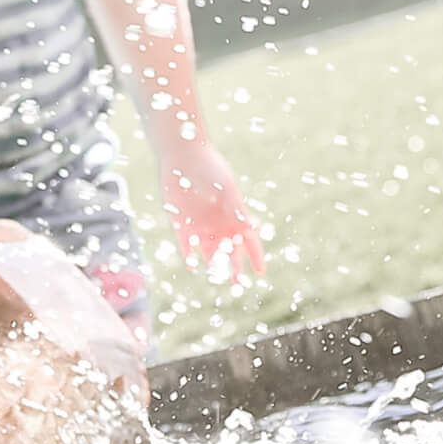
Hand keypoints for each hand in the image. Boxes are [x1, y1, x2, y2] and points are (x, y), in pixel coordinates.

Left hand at [157, 131, 266, 281]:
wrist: (183, 157)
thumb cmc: (210, 168)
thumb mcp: (226, 187)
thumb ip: (236, 207)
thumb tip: (249, 226)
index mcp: (235, 215)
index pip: (249, 240)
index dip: (255, 256)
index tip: (261, 272)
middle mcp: (219, 224)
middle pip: (230, 252)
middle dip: (235, 268)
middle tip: (238, 285)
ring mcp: (200, 226)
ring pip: (209, 253)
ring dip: (213, 265)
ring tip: (217, 277)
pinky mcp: (181, 225)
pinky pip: (186, 246)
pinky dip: (189, 257)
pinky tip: (192, 266)